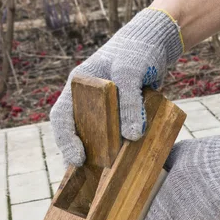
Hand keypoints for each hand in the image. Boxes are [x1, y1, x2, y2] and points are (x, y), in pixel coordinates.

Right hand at [50, 8, 182, 166]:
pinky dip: (118, 150)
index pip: (62, 117)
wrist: (157, 42)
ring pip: (96, 137)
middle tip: (90, 175)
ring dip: (99, 156)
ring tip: (105, 176)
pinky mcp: (121, 114)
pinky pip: (116, 136)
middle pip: (77, 132)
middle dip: (80, 154)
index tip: (78, 159)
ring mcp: (105, 108)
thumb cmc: (138, 50)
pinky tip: (126, 163)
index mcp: (79, 86)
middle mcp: (88, 99)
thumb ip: (129, 101)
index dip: (65, 140)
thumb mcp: (131, 72)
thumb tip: (132, 135)